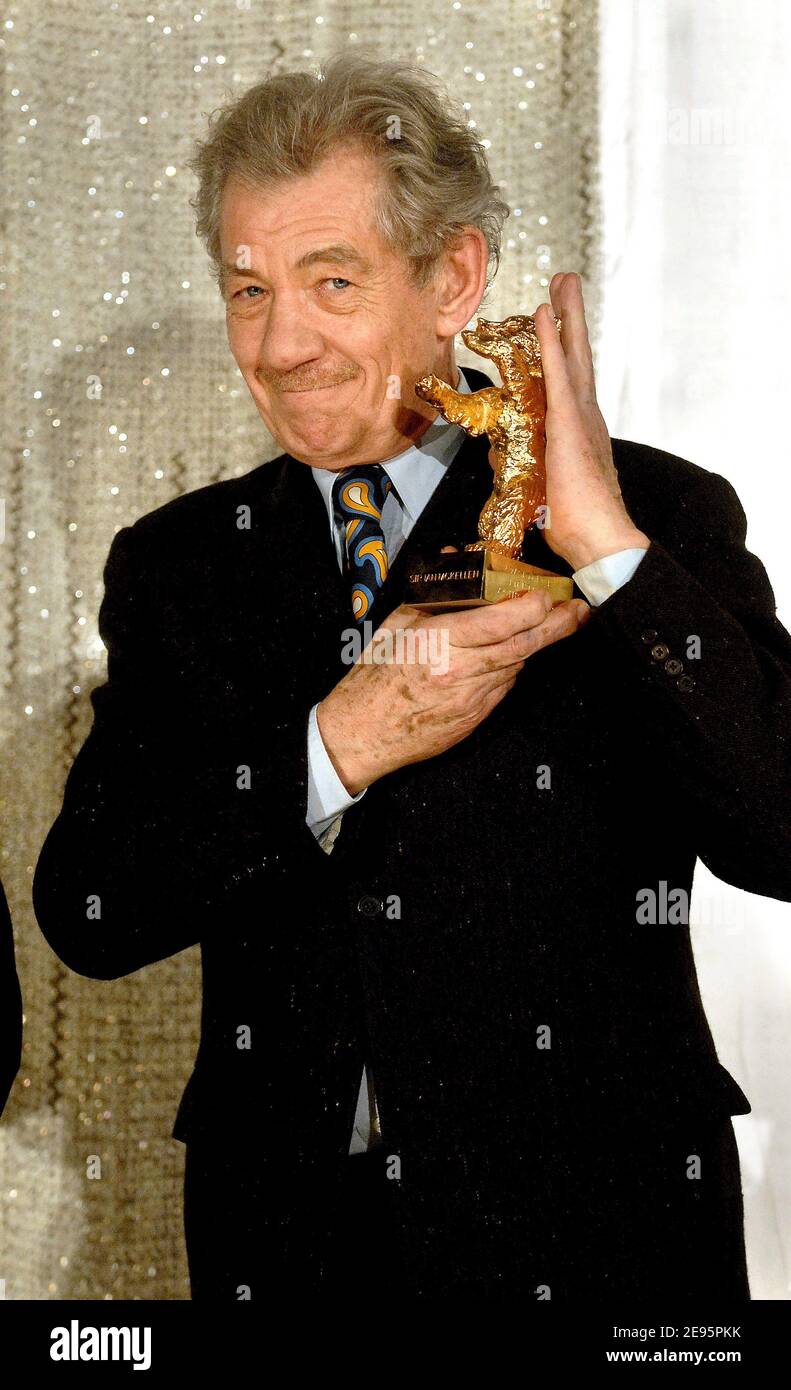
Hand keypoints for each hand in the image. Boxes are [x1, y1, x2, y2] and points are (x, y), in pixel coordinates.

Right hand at [317, 590, 590, 794]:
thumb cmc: (374, 676)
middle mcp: (461, 670)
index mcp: (440, 642)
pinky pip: (503, 687)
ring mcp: (472, 698)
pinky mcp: (475, 718)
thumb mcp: (396, 623)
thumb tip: (456, 557)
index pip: (503, 621)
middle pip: (524, 644)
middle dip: (557, 626)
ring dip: (533, 645)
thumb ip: (432, 591)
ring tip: (551, 627)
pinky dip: (509, 668)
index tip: (545, 595)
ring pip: (517, 665)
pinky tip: (506, 657)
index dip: (533, 606)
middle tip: (577, 611)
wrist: (363, 731)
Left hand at [521, 272, 649, 570]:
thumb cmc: (575, 524)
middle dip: (570, 320)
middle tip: (564, 284)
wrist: (601, 540)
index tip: (556, 325)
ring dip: (564, 316)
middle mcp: (585, 417)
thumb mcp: (542, 487)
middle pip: (578, 358)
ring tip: (561, 281)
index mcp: (580, 432)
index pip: (571, 384)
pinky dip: (551, 340)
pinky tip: (543, 313)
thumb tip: (498, 450)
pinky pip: (558, 372)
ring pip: (573, 355)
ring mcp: (580, 417)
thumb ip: (523, 462)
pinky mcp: (568, 422)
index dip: (563, 353)